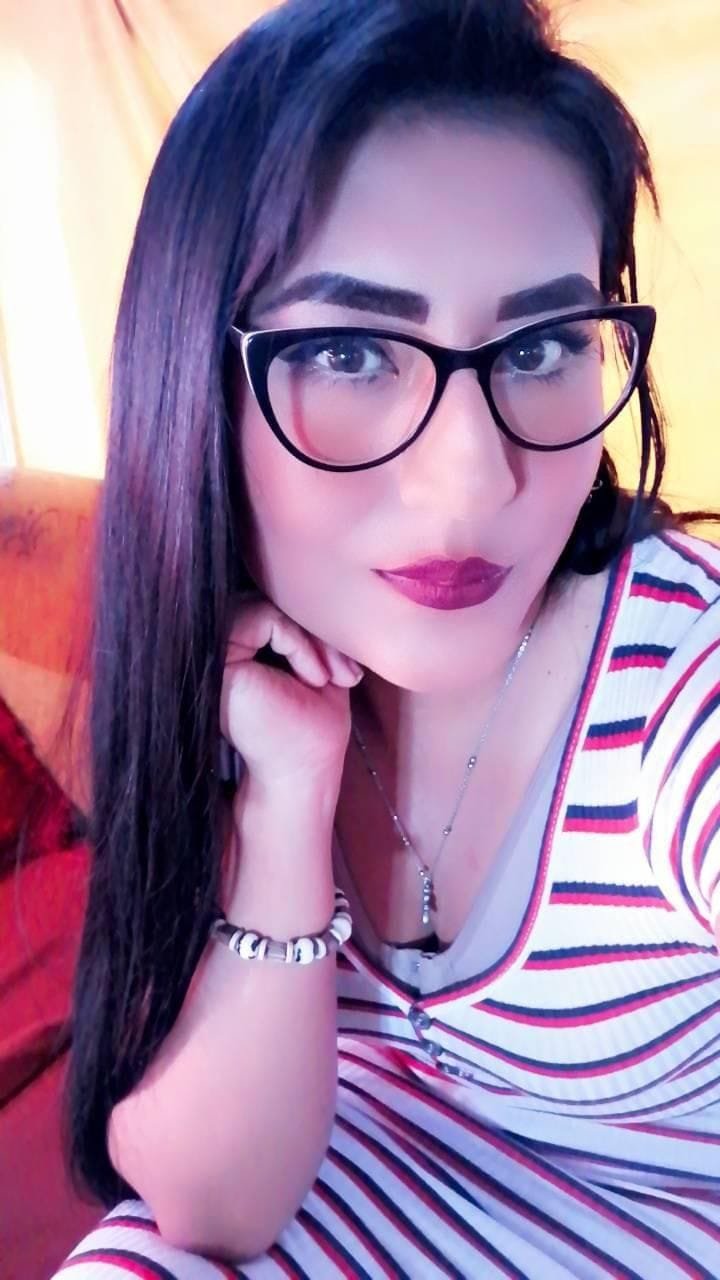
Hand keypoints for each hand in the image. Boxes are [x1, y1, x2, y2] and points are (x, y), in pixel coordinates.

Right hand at [219, 594, 363, 792]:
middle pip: (269, 604)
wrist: (300, 777)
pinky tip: (313, 678)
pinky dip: (297, 642)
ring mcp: (214, 655)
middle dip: (317, 631)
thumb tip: (317, 591)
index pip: (275, 612)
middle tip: (345, 672)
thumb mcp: (318, 668)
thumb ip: (307, 632)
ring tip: (330, 677)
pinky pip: (260, 617)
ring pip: (265, 606)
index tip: (345, 674)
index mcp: (240, 657)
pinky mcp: (216, 661)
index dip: (314, 631)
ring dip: (310, 638)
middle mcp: (220, 654)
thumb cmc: (310, 732)